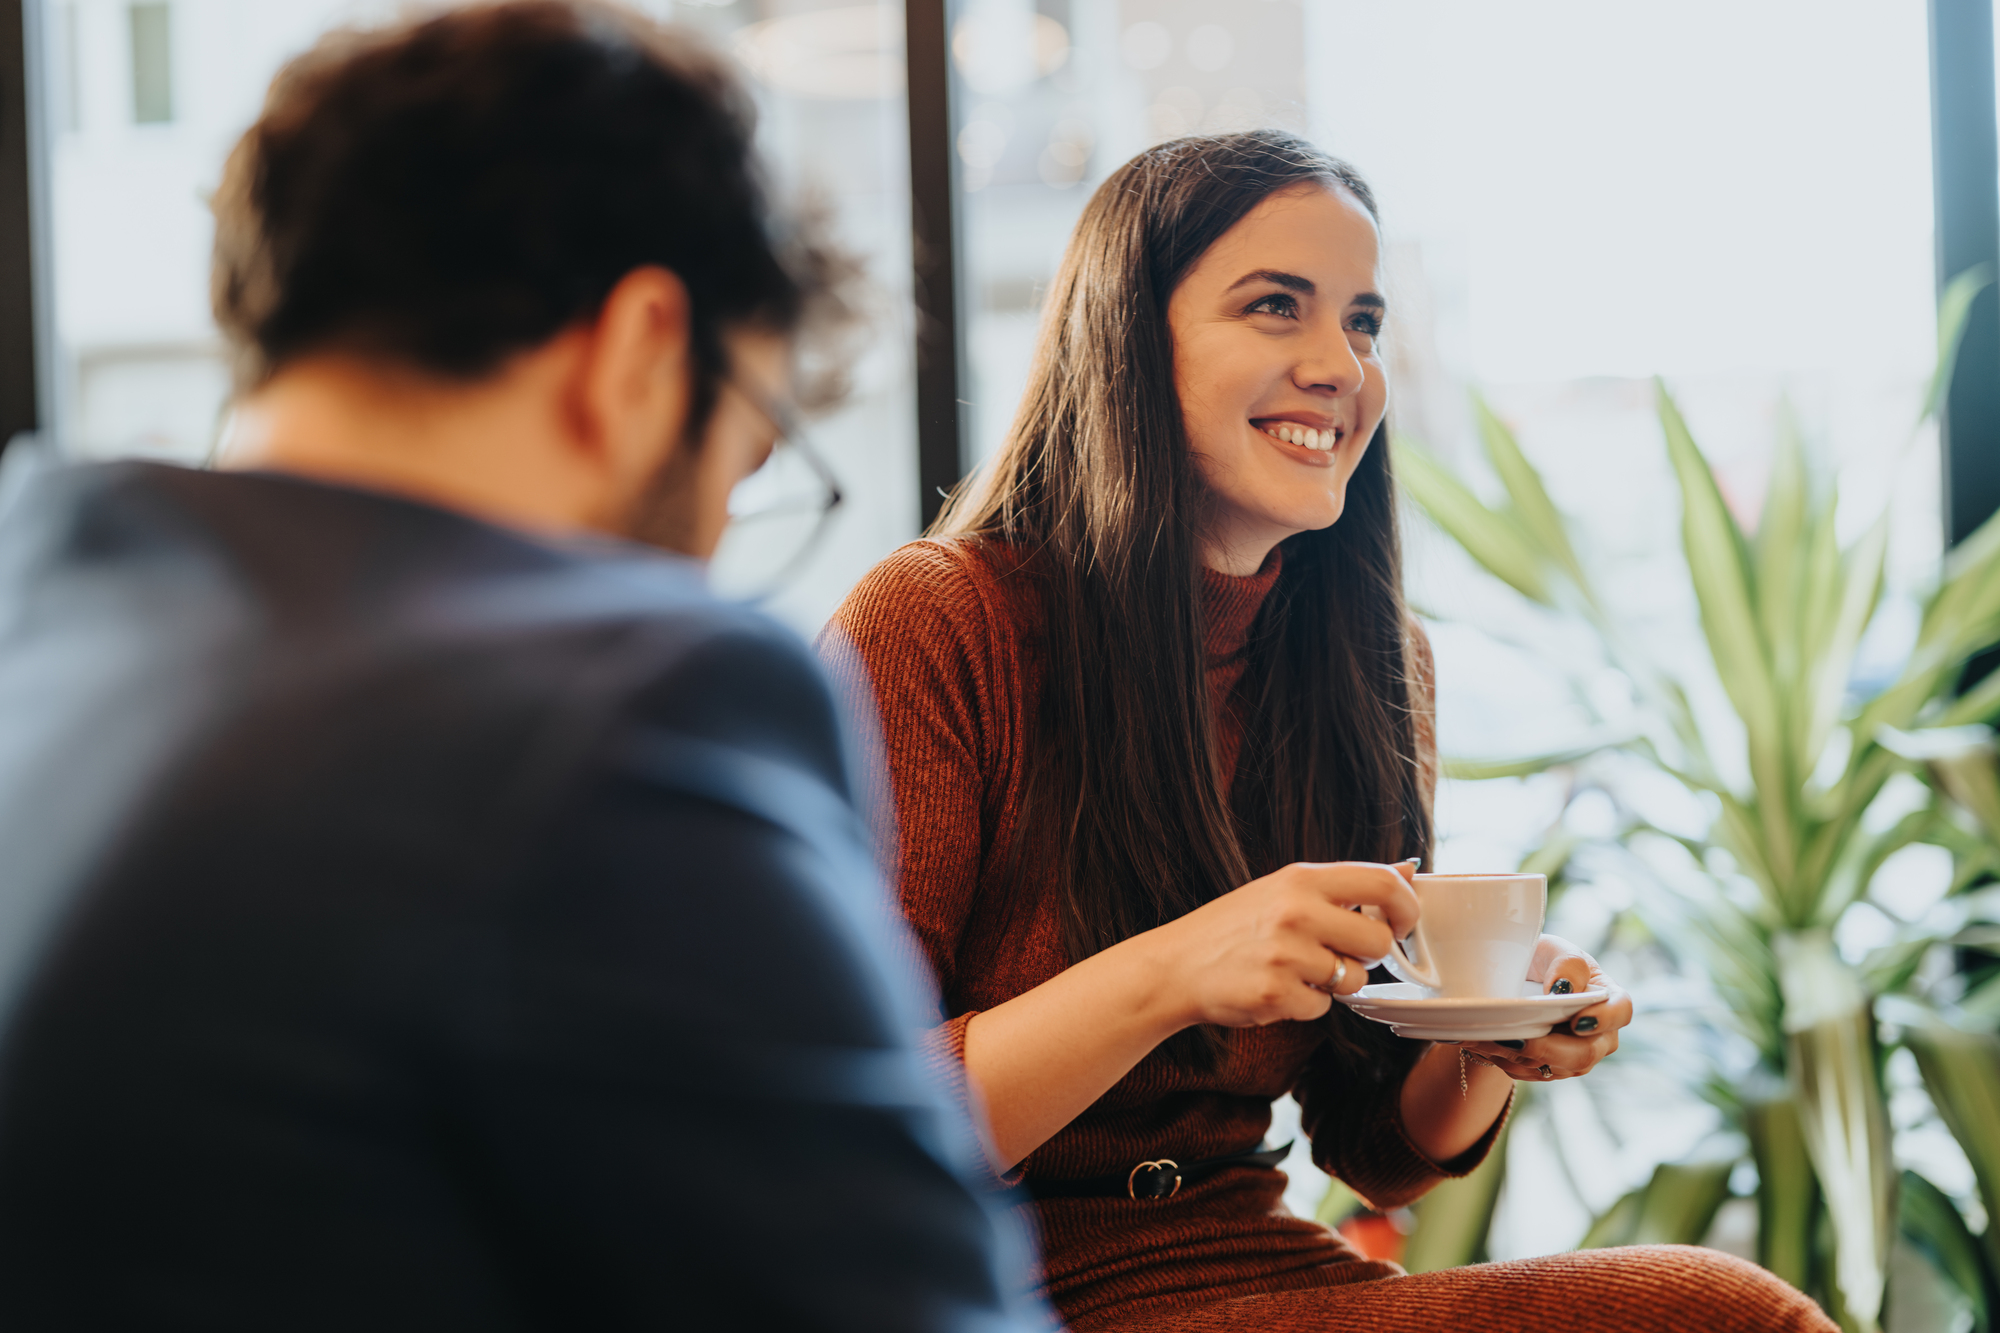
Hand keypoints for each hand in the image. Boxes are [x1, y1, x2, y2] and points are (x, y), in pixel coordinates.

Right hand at [1146, 860, 1419, 1028]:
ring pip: (1354, 979)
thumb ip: (1342, 886)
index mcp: (1301, 879)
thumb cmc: (1234, 927)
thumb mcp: (1283, 889)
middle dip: (1369, 955)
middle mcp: (1296, 911)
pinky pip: (1322, 1009)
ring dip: (1334, 983)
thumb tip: (1408, 871)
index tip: (1402, 923)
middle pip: (1378, 939)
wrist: (1176, 965)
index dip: (1407, 907)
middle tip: (1342, 954)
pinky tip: (1276, 988)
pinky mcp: (1275, 994)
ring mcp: (1285, 954)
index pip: (1383, 882)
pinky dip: (1305, 1005)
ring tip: (1296, 970)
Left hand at [1460, 934, 1631, 1082]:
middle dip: (1548, 1049)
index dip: (1603, 1020)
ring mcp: (1574, 1056)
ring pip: (1552, 1068)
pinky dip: (1503, 1059)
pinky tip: (1482, 1042)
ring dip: (1517, 1055)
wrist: (1515, 978)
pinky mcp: (1548, 1068)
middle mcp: (1598, 1034)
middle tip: (1517, 1039)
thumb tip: (1563, 989)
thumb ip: (1567, 963)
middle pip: (1584, 1054)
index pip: (1621, 1011)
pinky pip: (1527, 1072)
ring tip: (1486, 1036)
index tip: (1577, 1022)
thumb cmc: (1543, 959)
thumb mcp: (1554, 949)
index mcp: (1608, 998)